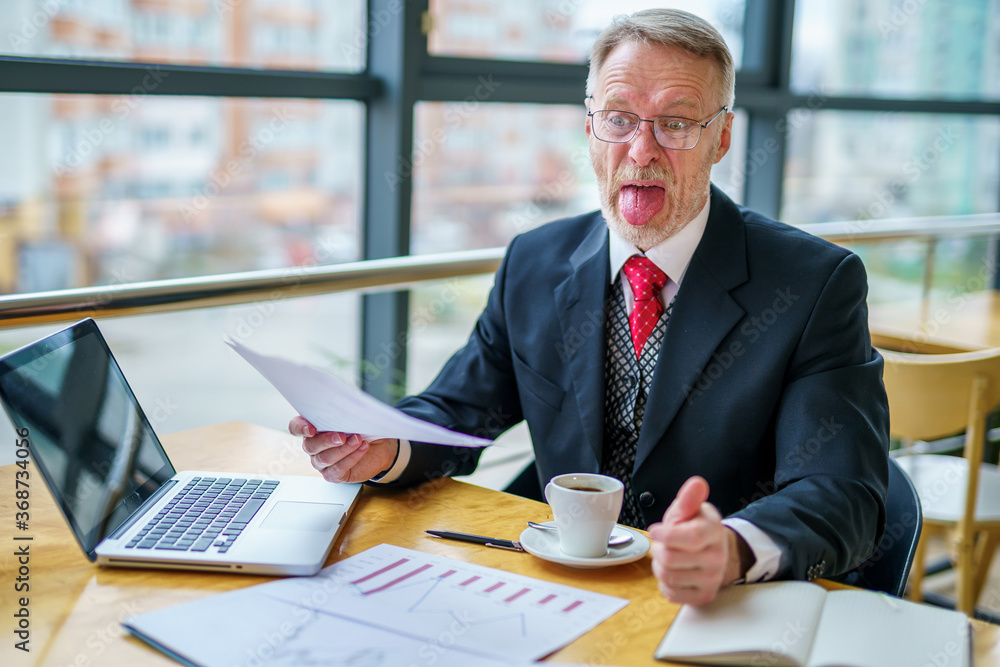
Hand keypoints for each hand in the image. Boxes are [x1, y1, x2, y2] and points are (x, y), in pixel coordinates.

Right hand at [289, 415, 398, 483]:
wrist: (378, 447)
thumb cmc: (361, 429)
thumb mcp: (354, 418)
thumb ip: (346, 413)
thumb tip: (347, 408)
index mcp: (313, 428)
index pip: (296, 427)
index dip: (300, 427)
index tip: (311, 429)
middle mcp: (313, 447)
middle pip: (310, 445)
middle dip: (326, 440)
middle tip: (342, 436)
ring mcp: (321, 462)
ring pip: (325, 458)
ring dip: (343, 449)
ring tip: (358, 440)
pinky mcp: (333, 475)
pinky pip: (338, 469)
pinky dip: (352, 458)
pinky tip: (363, 448)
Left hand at [648, 476, 742, 605]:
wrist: (712, 551)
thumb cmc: (694, 527)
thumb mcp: (689, 509)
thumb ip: (689, 498)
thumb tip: (697, 483)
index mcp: (714, 531)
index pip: (691, 537)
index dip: (666, 535)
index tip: (655, 530)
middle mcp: (717, 557)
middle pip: (670, 558)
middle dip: (658, 549)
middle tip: (663, 544)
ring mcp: (712, 579)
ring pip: (667, 576)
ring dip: (659, 566)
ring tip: (668, 557)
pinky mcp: (704, 596)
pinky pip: (671, 594)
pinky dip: (665, 584)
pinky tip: (673, 573)